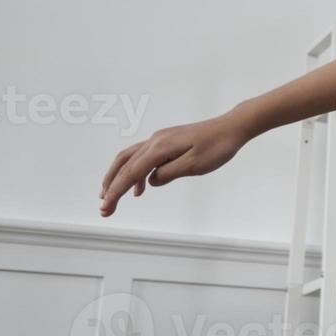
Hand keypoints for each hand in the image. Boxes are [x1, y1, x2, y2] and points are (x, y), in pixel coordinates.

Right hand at [98, 112, 251, 216]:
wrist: (231, 127)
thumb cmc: (217, 146)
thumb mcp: (194, 165)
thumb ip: (169, 173)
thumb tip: (150, 181)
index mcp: (159, 148)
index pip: (131, 173)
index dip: (116, 192)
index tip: (106, 208)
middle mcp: (155, 141)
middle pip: (123, 164)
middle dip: (111, 186)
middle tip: (104, 207)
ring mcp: (160, 139)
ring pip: (130, 159)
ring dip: (118, 177)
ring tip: (112, 197)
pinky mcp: (167, 141)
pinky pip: (143, 157)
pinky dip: (136, 172)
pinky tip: (141, 187)